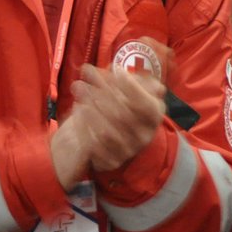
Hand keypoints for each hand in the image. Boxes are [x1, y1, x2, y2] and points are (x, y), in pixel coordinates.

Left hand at [49, 65, 167, 186]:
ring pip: (107, 131)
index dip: (132, 87)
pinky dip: (83, 126)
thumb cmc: (119, 106)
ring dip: (90, 108)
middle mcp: (144, 136)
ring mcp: (128, 151)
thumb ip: (132, 79)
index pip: (147, 105)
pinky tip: (77, 108)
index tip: (116, 69)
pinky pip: (94, 146)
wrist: (106, 138)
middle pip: (123, 115)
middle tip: (86, 75)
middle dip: (102, 92)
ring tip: (78, 89)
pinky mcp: (111, 162)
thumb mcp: (130, 90)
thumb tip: (125, 72)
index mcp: (154, 117)